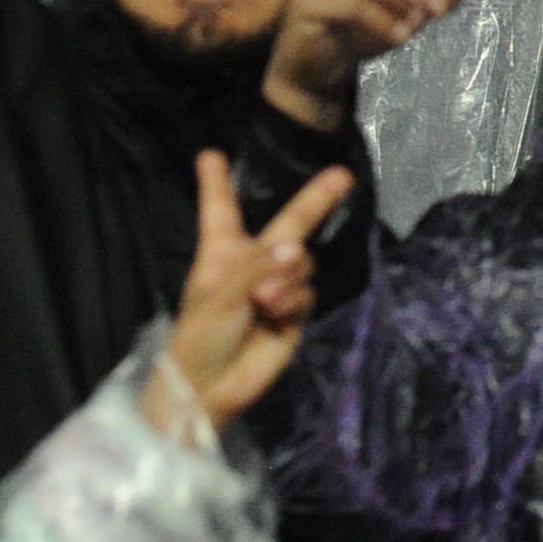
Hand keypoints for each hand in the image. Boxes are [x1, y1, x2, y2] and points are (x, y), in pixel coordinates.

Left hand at [144, 150, 359, 435]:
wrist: (211, 387)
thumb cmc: (200, 334)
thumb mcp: (218, 292)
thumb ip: (258, 265)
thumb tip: (298, 248)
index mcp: (221, 252)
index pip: (220, 210)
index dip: (215, 183)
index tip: (210, 154)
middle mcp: (253, 263)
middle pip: (288, 224)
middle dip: (315, 199)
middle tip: (343, 175)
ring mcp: (278, 287)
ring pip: (300, 262)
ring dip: (285, 276)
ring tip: (263, 300)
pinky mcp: (295, 313)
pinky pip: (305, 292)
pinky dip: (290, 300)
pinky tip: (272, 314)